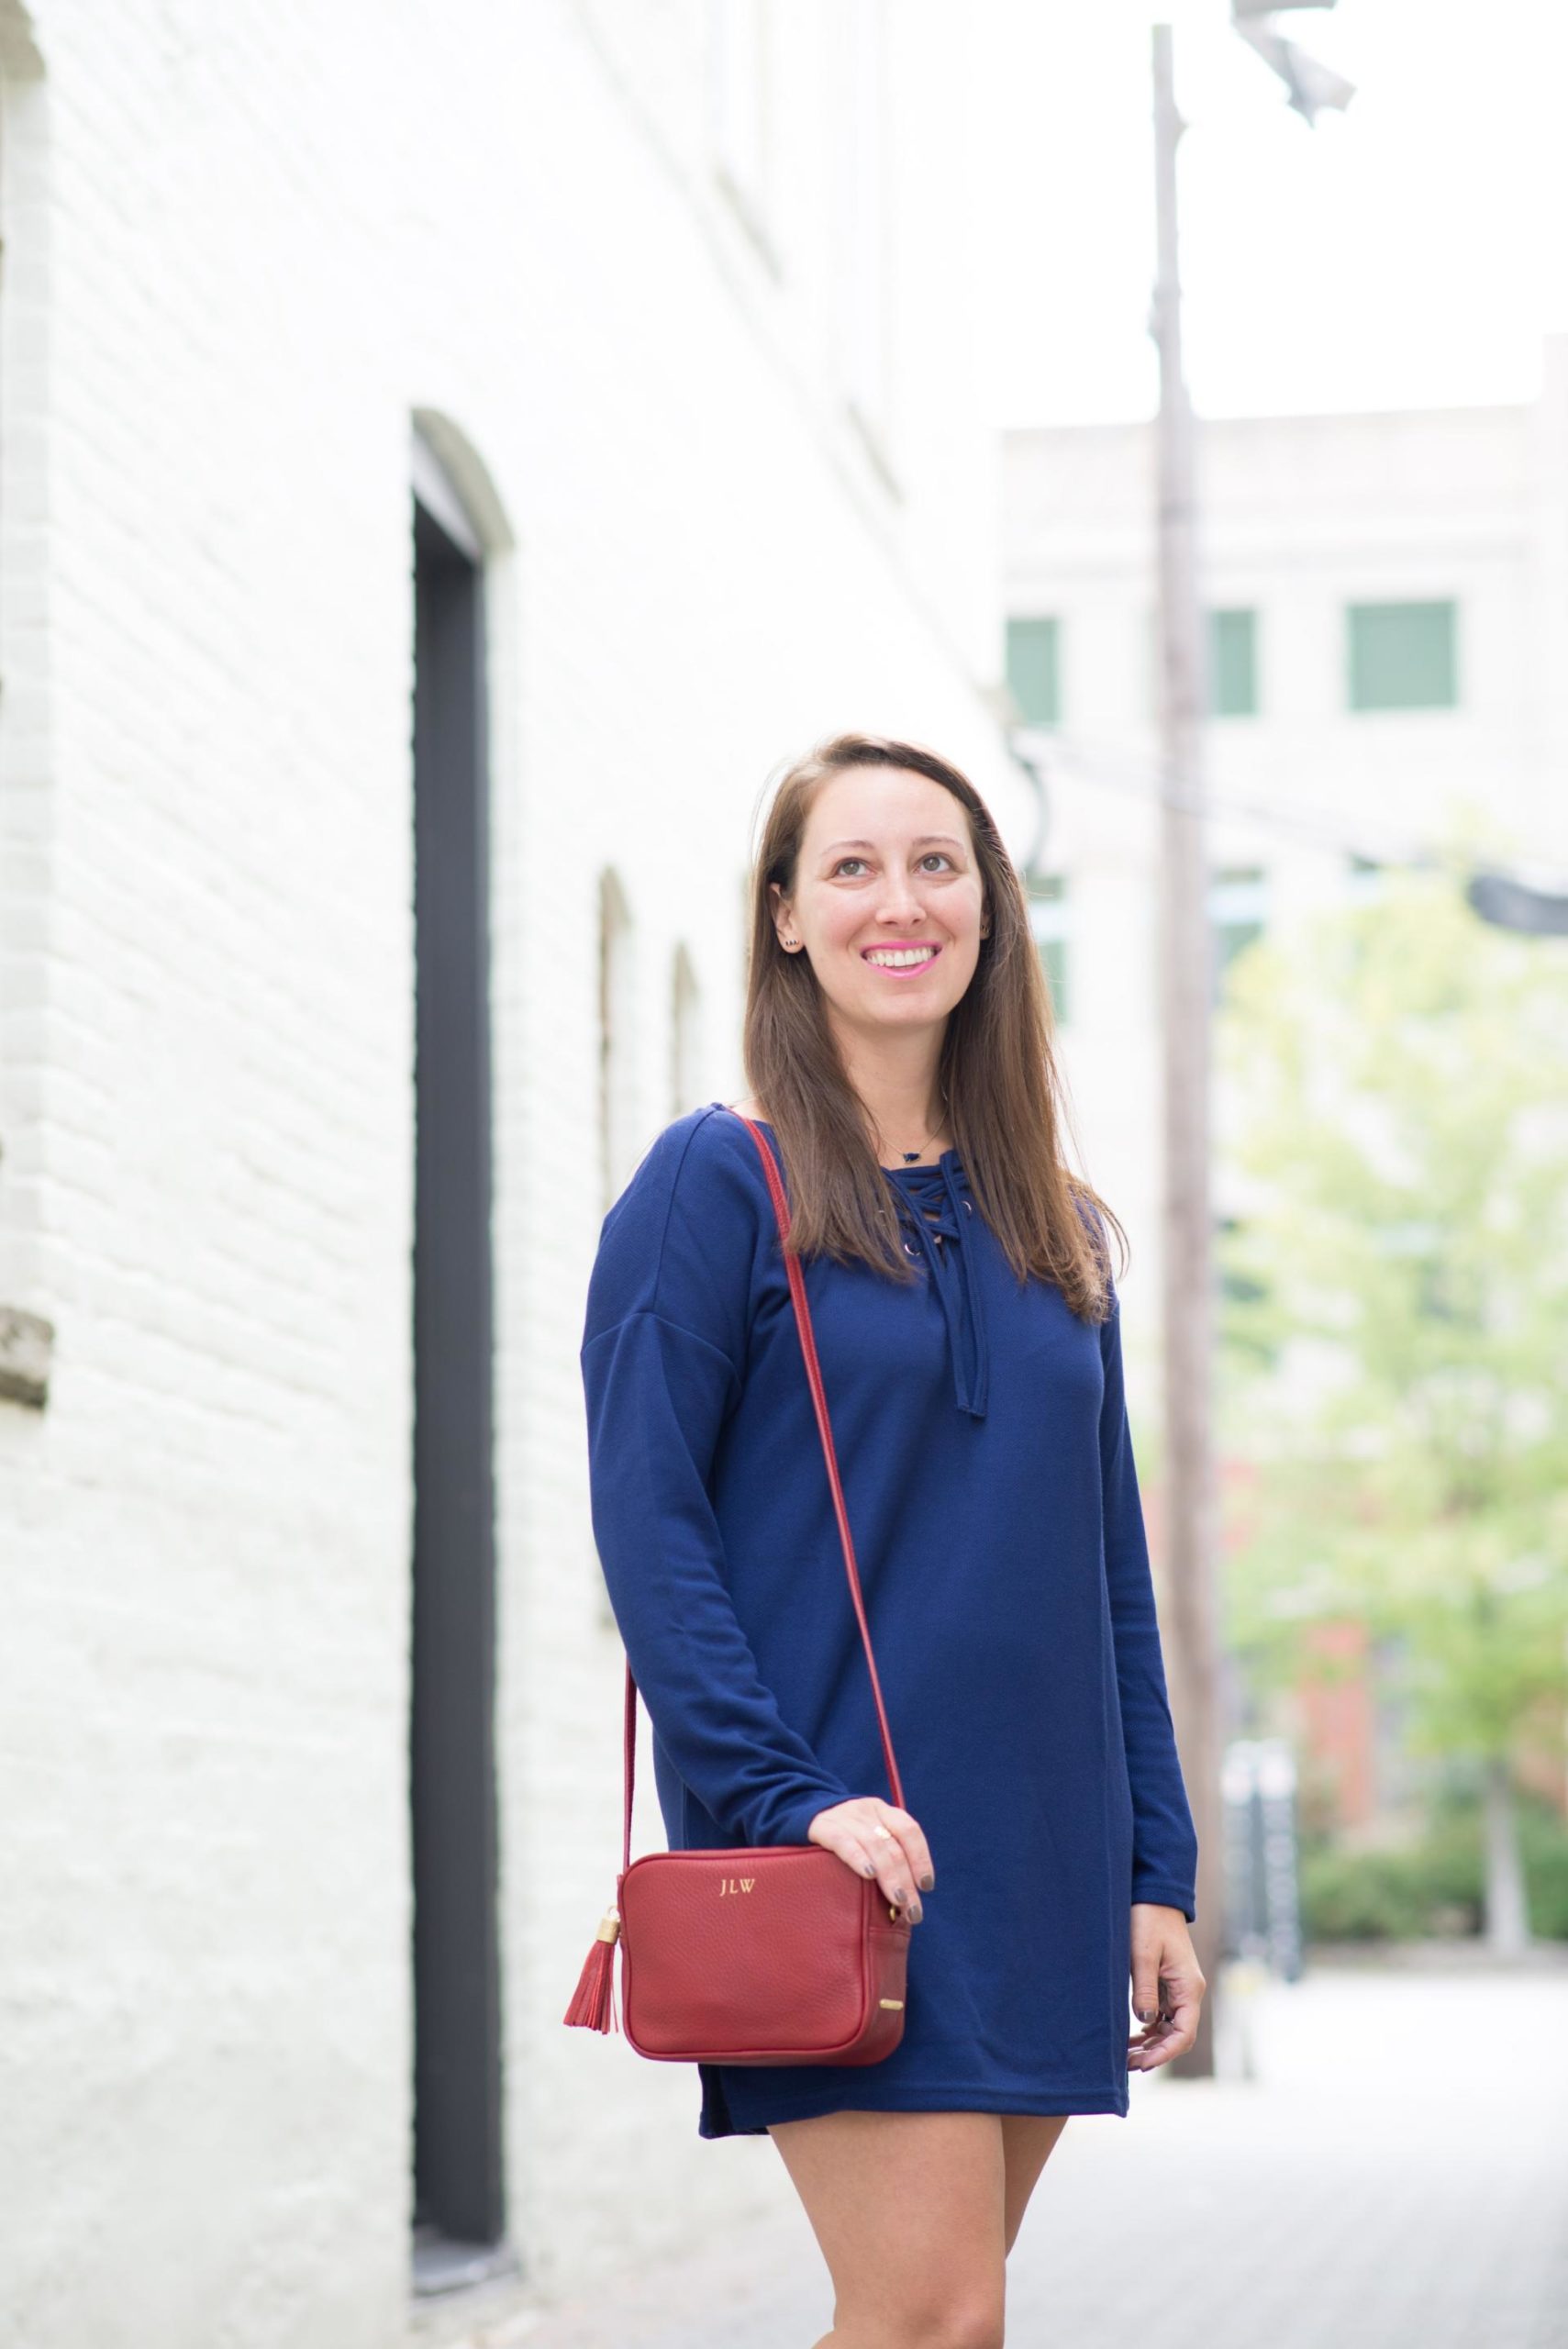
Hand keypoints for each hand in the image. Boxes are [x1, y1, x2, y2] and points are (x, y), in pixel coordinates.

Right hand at [805, 1798, 932, 1923]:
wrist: (799, 1813)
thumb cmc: (843, 1837)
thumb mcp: (867, 1836)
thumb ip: (885, 1855)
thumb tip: (908, 1897)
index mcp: (882, 1811)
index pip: (909, 1831)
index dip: (921, 1858)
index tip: (926, 1886)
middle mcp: (866, 1810)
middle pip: (893, 1846)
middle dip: (907, 1881)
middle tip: (915, 1912)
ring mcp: (845, 1816)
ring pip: (874, 1846)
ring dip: (890, 1877)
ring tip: (899, 1902)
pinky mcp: (823, 1826)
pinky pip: (844, 1842)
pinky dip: (859, 1858)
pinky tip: (869, 1875)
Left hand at [1126, 1903, 1203, 2069]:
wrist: (1154, 1895)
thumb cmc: (1148, 1920)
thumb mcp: (1143, 1954)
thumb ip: (1145, 1989)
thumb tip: (1145, 2022)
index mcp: (1188, 1987)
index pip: (1183, 2033)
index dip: (1164, 2053)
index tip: (1143, 2063)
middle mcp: (1187, 1992)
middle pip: (1177, 2035)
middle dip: (1155, 2053)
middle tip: (1127, 2065)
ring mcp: (1178, 1989)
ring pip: (1169, 2028)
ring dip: (1150, 2044)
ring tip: (1125, 2057)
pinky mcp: (1167, 1984)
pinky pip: (1161, 2015)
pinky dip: (1148, 2029)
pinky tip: (1131, 2038)